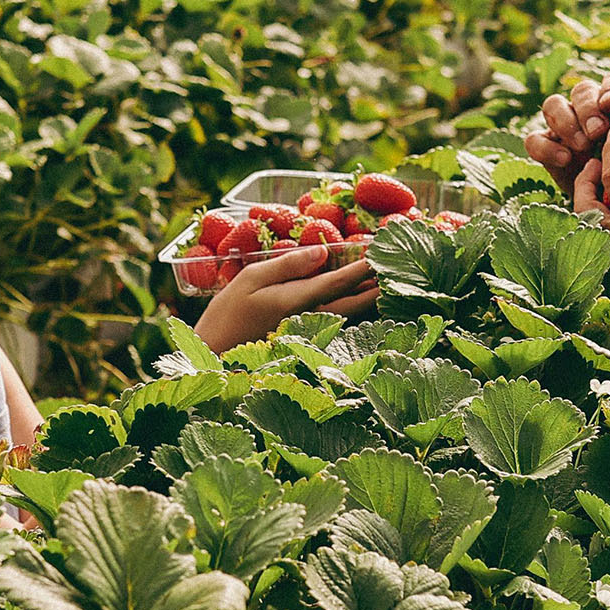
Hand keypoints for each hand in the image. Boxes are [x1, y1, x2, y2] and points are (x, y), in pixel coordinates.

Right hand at [194, 245, 378, 352]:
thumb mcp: (252, 279)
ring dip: (368, 298)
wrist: (214, 358)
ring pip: (350, 315)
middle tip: (394, 268)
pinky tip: (359, 300)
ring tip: (384, 281)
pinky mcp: (305, 342)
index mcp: (299, 301)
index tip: (383, 253)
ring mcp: (310, 334)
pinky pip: (337, 323)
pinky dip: (353, 309)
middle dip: (376, 285)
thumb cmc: (227, 315)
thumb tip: (323, 251)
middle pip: (355, 302)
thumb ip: (289, 264)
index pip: (341, 281)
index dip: (364, 267)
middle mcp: (311, 319)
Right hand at [524, 71, 609, 193]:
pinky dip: (546, 147)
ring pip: (553, 105)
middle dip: (589, 108)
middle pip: (581, 90)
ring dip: (566, 123)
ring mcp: (564, 125)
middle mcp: (588, 107)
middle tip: (599, 132)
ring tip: (583, 147)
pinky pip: (534, 139)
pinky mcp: (547, 146)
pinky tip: (565, 160)